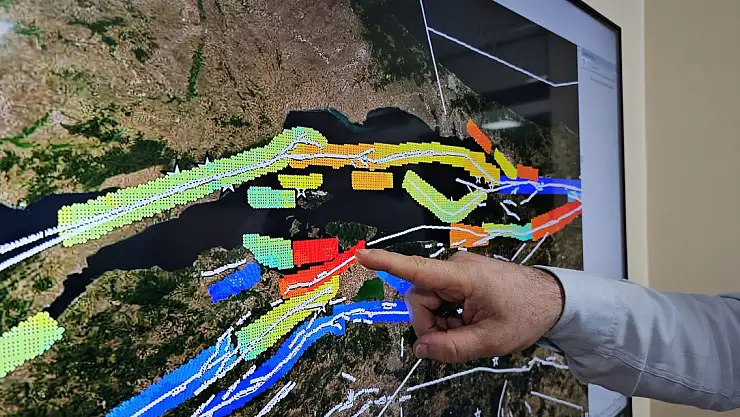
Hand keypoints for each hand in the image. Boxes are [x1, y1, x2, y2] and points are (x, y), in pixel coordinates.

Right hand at [356, 249, 563, 362]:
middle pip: (421, 298)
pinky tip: (470, 321)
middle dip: (431, 323)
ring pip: (430, 300)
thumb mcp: (489, 341)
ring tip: (470, 329)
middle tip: (458, 338)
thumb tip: (419, 347)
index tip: (361, 255)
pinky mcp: (463, 276)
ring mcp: (460, 271)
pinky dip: (450, 314)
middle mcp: (456, 267)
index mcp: (463, 277)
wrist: (553, 299)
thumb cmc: (525, 315)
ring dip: (443, 320)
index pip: (417, 270)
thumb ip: (450, 347)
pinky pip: (443, 298)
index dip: (387, 263)